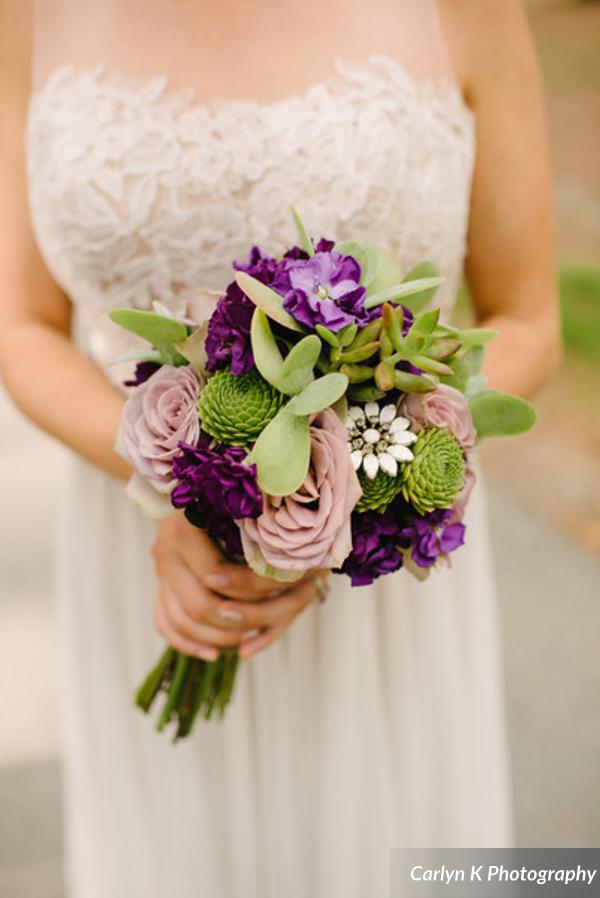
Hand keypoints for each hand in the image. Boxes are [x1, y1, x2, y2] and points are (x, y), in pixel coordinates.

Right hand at [152, 511, 327, 660]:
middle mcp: (164, 550)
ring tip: (254, 635)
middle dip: (243, 618)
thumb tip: (308, 577)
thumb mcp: (251, 511)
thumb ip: (268, 544)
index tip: (275, 589)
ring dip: (221, 637)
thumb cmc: (240, 498)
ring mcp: (159, 571)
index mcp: (183, 527)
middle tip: (274, 616)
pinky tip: (216, 654)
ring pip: (183, 621)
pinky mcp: (160, 585)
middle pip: (201, 606)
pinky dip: (189, 643)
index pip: (217, 577)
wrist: (201, 483)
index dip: (253, 589)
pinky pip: (166, 623)